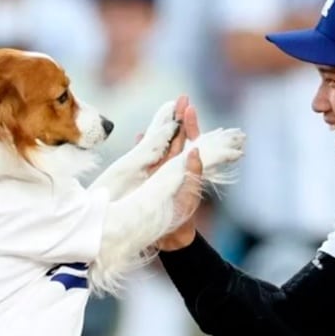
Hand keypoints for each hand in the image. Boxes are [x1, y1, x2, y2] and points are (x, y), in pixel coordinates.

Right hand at [151, 96, 203, 251]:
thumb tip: (195, 151)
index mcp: (185, 166)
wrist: (169, 238)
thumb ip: (193, 173)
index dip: (189, 124)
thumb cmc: (183, 217)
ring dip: (162, 128)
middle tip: (181, 98)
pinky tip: (139, 135)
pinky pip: (144, 159)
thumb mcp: (190, 194)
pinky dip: (143, 147)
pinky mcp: (147, 179)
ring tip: (163, 111)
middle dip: (178, 118)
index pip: (189, 140)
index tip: (189, 107)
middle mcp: (173, 166)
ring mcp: (160, 172)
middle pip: (176, 137)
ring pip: (161, 145)